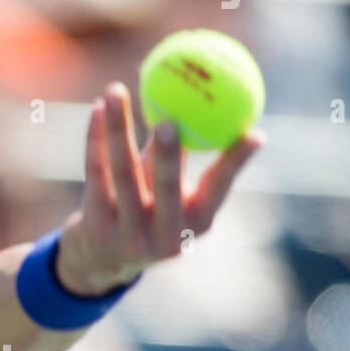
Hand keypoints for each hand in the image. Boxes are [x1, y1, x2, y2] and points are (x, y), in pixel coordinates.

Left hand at [55, 81, 265, 295]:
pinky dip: (96, 139)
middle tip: (167, 118)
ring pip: (123, 172)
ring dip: (119, 128)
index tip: (254, 132)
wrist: (100, 260)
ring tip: (115, 90)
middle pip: (167, 188)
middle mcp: (165, 233)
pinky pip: (95, 172)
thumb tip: (202, 103)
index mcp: (196, 223)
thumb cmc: (147, 212)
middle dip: (168, 155)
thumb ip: (180, 159)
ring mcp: (128, 232)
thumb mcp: (173, 198)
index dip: (237, 162)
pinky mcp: (94, 224)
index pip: (219, 189)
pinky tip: (98, 110)